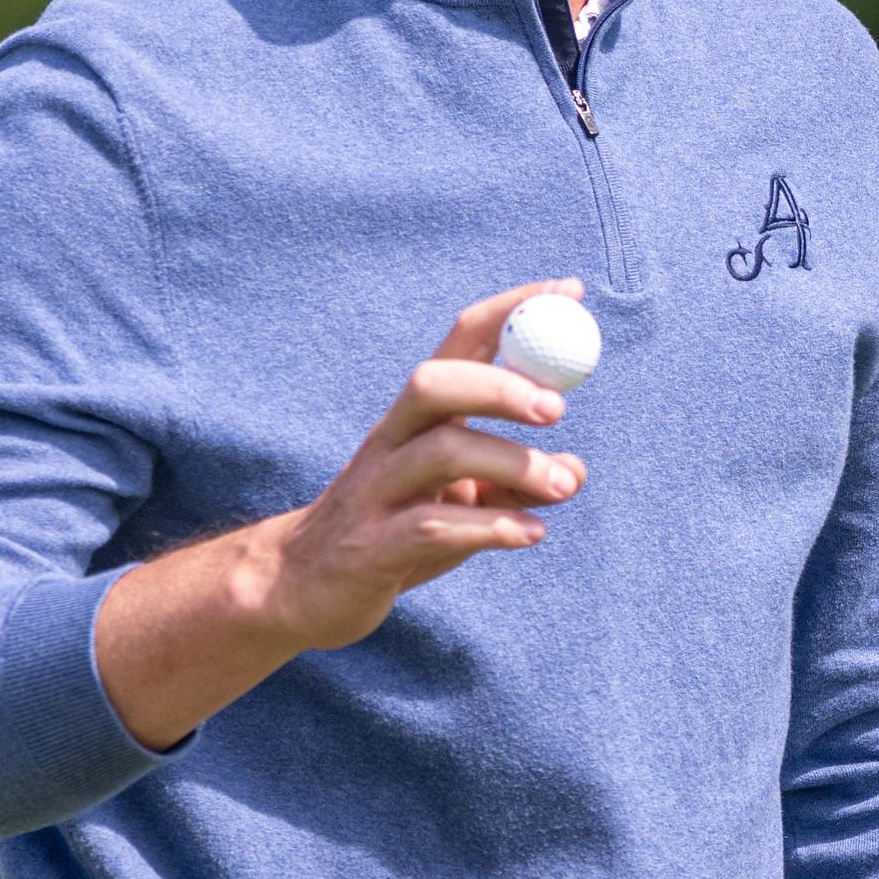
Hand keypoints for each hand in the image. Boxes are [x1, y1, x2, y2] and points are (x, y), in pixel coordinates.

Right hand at [94, 282, 587, 746]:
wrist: (303, 588)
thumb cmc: (394, 533)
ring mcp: (375, 492)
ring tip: (564, 487)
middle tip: (559, 408)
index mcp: (416, 417)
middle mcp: (391, 442)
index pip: (460, 339)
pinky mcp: (370, 547)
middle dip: (500, 385)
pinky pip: (432, 527)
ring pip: (441, 453)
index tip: (569, 290)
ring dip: (513, 464)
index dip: (513, 309)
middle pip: (435, 383)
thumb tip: (575, 471)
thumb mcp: (461, 501)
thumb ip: (514, 482)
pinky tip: (532, 534)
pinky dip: (491, 527)